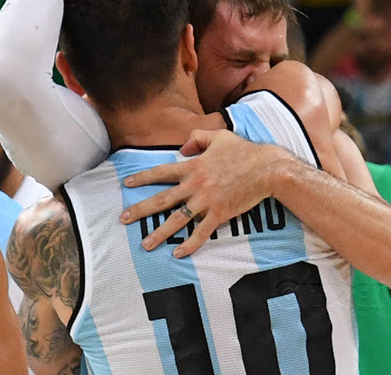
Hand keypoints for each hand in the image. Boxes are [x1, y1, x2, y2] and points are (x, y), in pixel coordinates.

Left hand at [119, 129, 292, 257]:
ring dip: (160, 233)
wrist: (266, 168)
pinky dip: (190, 244)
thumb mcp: (218, 136)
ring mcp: (206, 201)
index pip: (161, 172)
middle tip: (123, 219)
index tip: (127, 184)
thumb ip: (196, 138)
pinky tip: (179, 253)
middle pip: (162, 199)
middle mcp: (194, 185)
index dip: (142, 178)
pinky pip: (201, 232)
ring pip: (177, 220)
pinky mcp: (220, 213)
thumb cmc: (243, 151)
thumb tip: (181, 148)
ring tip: (145, 245)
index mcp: (192, 166)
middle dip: (140, 210)